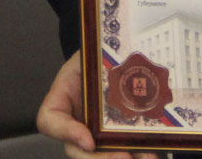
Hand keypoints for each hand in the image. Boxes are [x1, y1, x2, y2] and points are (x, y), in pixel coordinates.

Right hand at [35, 51, 162, 158]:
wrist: (115, 54)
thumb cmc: (97, 52)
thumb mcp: (89, 52)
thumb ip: (94, 62)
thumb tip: (118, 65)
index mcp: (62, 98)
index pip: (49, 121)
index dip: (66, 133)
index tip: (89, 141)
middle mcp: (76, 121)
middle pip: (76, 150)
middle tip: (123, 157)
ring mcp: (96, 132)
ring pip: (100, 155)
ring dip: (121, 158)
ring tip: (146, 157)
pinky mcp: (117, 136)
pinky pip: (125, 150)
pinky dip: (139, 153)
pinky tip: (153, 151)